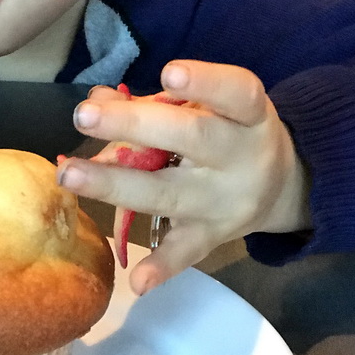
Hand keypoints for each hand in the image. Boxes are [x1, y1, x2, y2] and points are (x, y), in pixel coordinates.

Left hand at [57, 61, 311, 294]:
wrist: (284, 186)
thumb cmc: (231, 129)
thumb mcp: (212, 104)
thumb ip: (157, 101)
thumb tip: (97, 99)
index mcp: (249, 114)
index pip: (236, 93)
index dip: (205, 83)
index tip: (168, 73)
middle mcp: (242, 157)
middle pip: (192, 139)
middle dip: (134, 126)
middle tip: (84, 115)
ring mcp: (227, 203)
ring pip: (171, 194)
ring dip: (116, 186)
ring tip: (70, 175)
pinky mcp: (214, 238)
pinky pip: (186, 252)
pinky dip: (162, 268)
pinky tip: (137, 281)